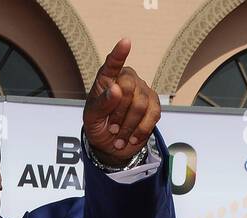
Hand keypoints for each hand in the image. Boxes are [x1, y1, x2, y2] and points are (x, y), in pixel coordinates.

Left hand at [83, 38, 160, 166]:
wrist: (110, 146)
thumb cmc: (98, 126)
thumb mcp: (92, 118)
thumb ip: (101, 103)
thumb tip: (116, 89)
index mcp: (107, 78)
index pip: (113, 64)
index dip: (119, 54)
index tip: (126, 42)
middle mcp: (127, 79)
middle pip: (128, 89)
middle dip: (119, 113)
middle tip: (112, 128)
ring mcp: (142, 90)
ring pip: (140, 105)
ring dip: (128, 126)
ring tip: (119, 136)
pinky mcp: (154, 105)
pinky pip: (152, 115)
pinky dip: (141, 130)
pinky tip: (132, 138)